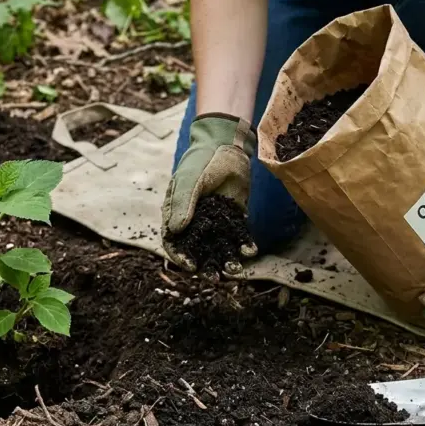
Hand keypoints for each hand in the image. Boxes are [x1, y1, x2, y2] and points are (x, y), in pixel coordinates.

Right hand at [162, 114, 257, 274]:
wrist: (227, 146)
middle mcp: (195, 223)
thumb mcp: (190, 180)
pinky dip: (243, 246)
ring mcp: (214, 222)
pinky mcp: (233, 218)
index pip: (174, 242)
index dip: (180, 257)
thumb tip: (177, 231)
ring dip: (226, 261)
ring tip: (236, 271)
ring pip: (218, 248)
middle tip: (216, 279)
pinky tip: (250, 251)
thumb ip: (183, 204)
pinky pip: (237, 237)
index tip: (192, 266)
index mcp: (177, 215)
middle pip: (197, 251)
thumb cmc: (201, 161)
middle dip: (206, 267)